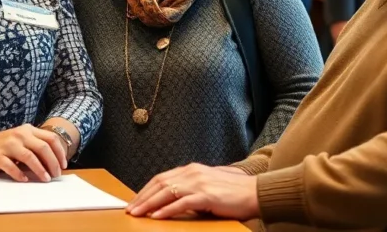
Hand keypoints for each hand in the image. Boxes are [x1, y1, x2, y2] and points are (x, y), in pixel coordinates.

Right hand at [0, 125, 66, 181]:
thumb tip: (54, 162)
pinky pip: (12, 166)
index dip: (60, 152)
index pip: (51, 138)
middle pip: (43, 148)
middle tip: (56, 175)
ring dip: (40, 170)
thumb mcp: (20, 140)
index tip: (63, 165)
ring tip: (46, 179)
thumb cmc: (2, 145)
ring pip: (30, 157)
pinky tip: (25, 179)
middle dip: (53, 162)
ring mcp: (8, 145)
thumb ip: (35, 146)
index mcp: (28, 130)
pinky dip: (20, 174)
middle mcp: (20, 135)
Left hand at [127, 163, 259, 220]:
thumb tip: (174, 203)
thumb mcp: (208, 187)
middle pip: (159, 183)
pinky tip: (156, 217)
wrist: (256, 192)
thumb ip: (191, 191)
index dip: (146, 190)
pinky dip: (166, 210)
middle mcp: (193, 172)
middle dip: (142, 197)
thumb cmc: (234, 193)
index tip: (135, 201)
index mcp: (192, 169)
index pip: (162, 178)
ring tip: (137, 214)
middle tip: (130, 209)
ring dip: (149, 204)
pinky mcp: (207, 195)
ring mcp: (199, 183)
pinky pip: (181, 203)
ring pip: (166, 192)